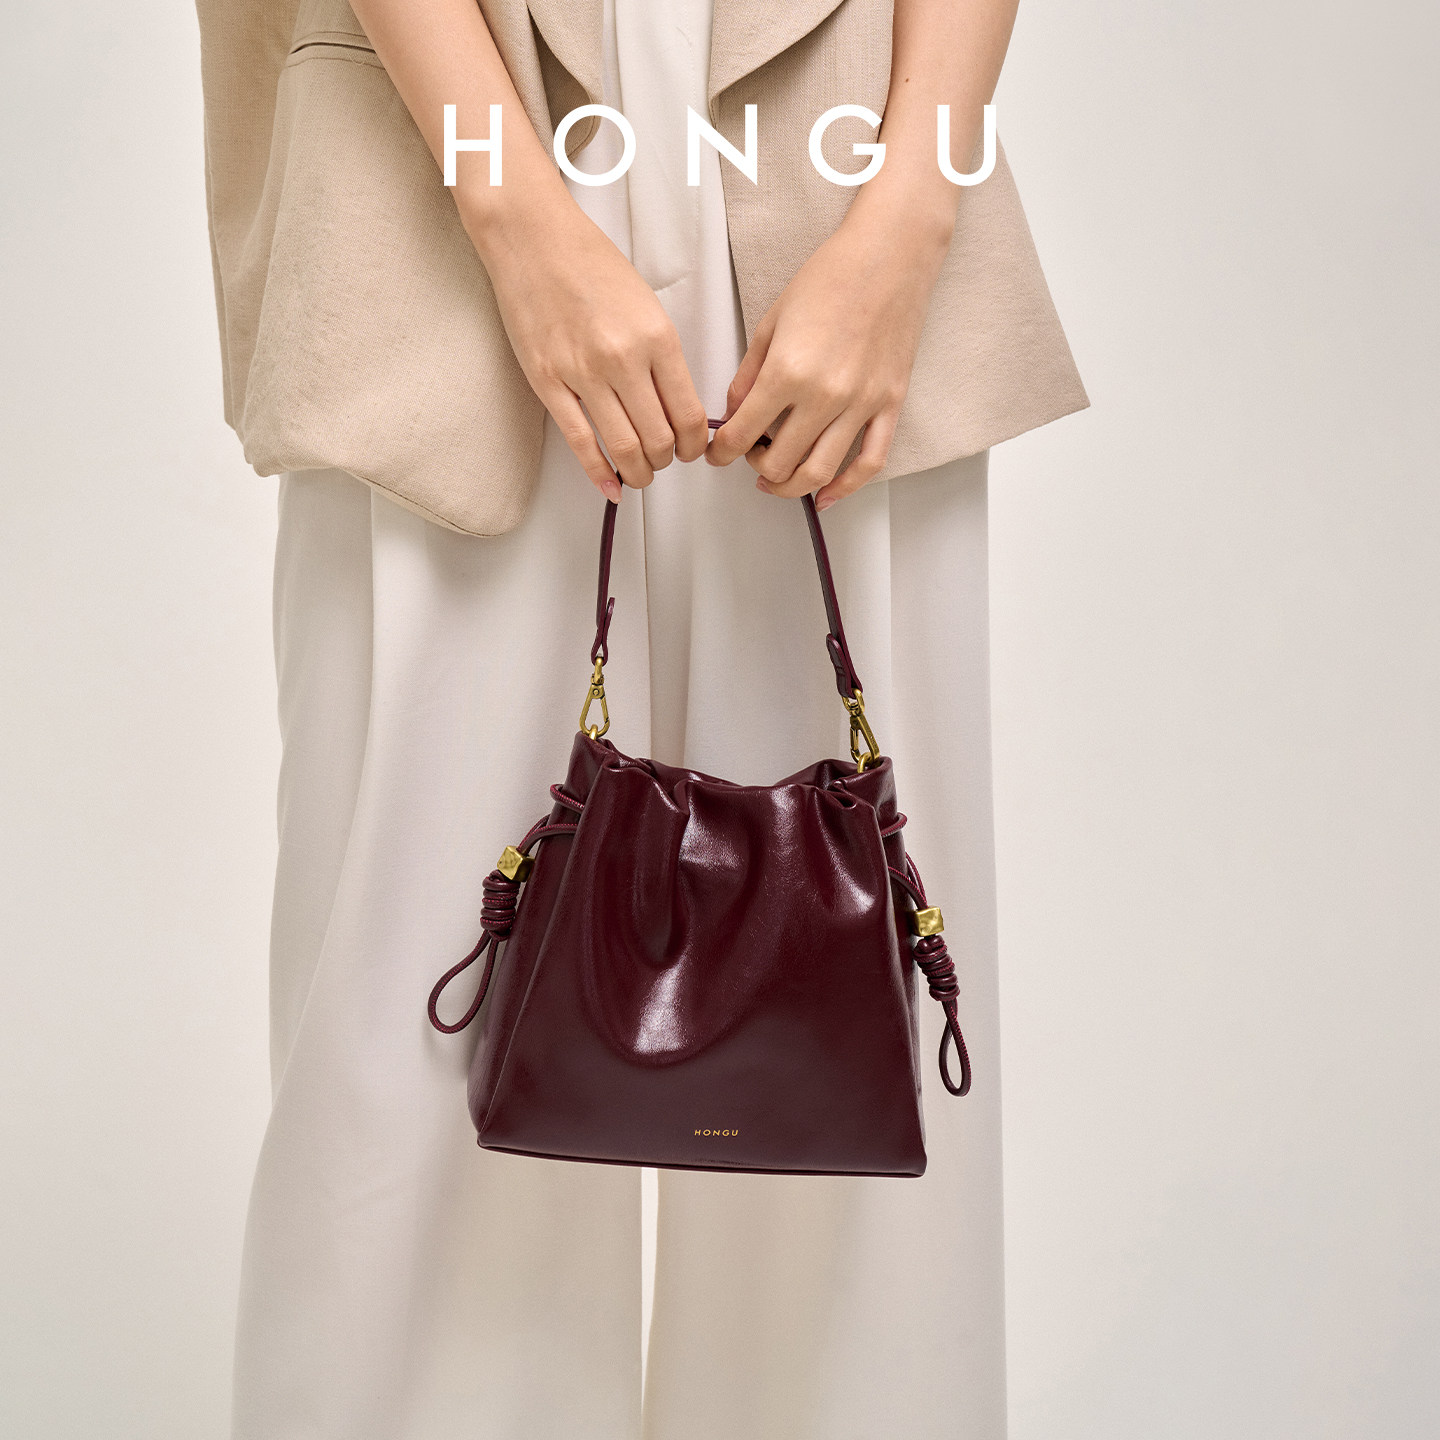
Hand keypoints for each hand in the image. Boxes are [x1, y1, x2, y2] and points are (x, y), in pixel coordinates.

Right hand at [465, 189, 708, 500]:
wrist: (533, 239)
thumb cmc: (590, 264)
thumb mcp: (646, 305)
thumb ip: (662, 356)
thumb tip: (676, 406)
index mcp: (656, 337)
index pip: (688, 414)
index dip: (696, 445)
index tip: (694, 451)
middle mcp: (623, 359)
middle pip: (659, 439)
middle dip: (668, 461)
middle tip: (666, 461)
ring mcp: (583, 374)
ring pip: (625, 448)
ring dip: (639, 472)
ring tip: (641, 474)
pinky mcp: (548, 383)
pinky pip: (581, 443)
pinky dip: (600, 474)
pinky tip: (612, 487)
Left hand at [705, 194, 953, 509]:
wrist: (889, 256)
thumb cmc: (830, 278)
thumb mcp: (771, 321)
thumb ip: (749, 375)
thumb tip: (736, 413)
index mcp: (787, 372)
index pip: (742, 434)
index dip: (721, 452)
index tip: (716, 455)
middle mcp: (824, 395)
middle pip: (779, 461)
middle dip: (755, 466)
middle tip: (749, 456)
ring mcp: (860, 404)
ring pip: (818, 472)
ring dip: (790, 486)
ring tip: (776, 479)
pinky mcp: (889, 405)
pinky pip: (869, 463)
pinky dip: (845, 489)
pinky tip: (825, 497)